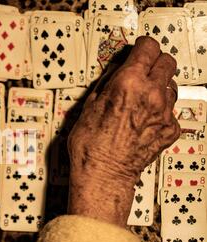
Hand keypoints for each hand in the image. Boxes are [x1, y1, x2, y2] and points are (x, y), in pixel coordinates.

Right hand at [67, 36, 179, 226]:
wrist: (103, 175)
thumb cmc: (90, 147)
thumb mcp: (88, 107)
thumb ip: (106, 84)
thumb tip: (114, 72)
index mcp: (128, 84)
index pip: (148, 47)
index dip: (143, 46)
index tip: (140, 49)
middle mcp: (151, 95)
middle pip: (167, 62)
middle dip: (155, 62)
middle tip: (144, 68)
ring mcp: (164, 113)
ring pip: (172, 85)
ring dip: (159, 86)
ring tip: (143, 97)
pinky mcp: (170, 129)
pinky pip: (171, 110)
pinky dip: (160, 110)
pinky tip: (145, 118)